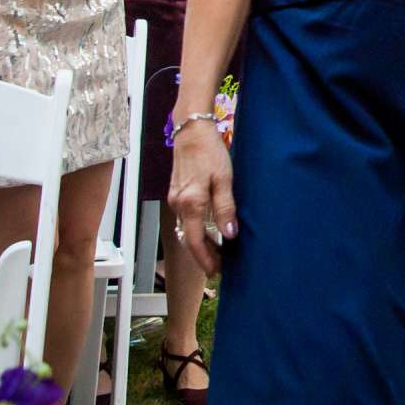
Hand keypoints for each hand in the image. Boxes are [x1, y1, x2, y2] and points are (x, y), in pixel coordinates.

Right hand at [166, 119, 236, 275]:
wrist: (192, 131)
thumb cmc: (210, 152)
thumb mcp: (224, 179)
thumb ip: (226, 208)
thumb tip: (229, 234)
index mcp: (190, 204)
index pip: (196, 242)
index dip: (206, 260)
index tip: (218, 272)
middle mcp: (178, 205)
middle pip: (189, 240)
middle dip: (204, 256)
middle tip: (221, 267)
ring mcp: (175, 200)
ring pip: (186, 230)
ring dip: (200, 243)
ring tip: (219, 252)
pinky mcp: (176, 194)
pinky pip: (185, 219)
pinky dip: (196, 230)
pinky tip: (209, 231)